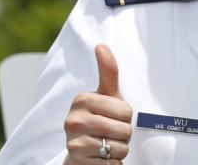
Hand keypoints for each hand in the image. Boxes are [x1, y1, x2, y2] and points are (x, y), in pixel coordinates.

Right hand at [63, 45, 132, 163]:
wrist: (82, 153)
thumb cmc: (100, 118)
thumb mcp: (106, 95)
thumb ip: (108, 71)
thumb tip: (101, 45)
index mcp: (81, 100)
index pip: (126, 110)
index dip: (125, 116)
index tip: (112, 116)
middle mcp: (72, 121)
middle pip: (124, 129)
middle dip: (123, 134)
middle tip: (110, 133)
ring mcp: (73, 143)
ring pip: (120, 146)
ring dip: (119, 149)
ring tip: (105, 145)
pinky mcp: (78, 161)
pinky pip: (113, 162)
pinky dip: (113, 162)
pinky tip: (101, 158)